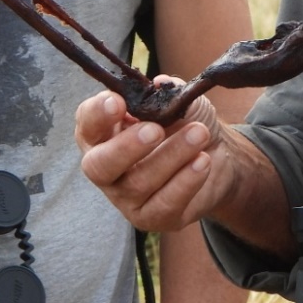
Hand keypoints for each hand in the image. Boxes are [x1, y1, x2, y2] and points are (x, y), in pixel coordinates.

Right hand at [75, 84, 229, 231]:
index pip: (87, 124)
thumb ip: (167, 92)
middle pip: (99, 166)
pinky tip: (202, 162)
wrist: (215, 154)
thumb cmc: (184, 123)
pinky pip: (164, 204)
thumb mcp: (178, 101)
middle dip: (126, 147)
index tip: (118, 101)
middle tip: (155, 130)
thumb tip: (160, 85)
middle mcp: (105, 167)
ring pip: (138, 183)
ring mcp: (125, 197)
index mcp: (103, 133)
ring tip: (199, 135)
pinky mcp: (151, 217)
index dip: (97, 114)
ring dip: (172, 156)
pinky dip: (185, 181)